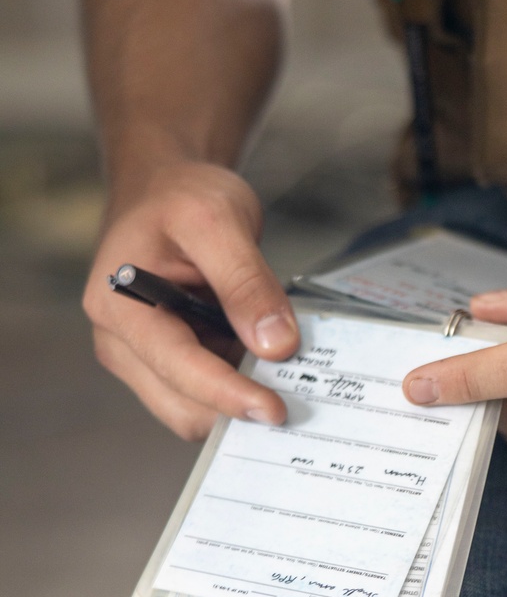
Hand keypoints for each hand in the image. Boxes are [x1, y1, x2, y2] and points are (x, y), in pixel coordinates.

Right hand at [83, 162, 298, 439]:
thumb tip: (276, 346)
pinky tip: (266, 364)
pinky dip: (237, 385)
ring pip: (194, 409)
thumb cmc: (180, 196)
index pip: (179, 369)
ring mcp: (140, 355)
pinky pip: (204, 392)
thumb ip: (247, 283)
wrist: (163, 186)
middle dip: (236, 406)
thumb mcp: (219, 221)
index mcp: (121, 307)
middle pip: (183, 407)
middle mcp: (121, 341)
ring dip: (238, 399)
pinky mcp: (164, 359)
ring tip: (285, 374)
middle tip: (296, 393)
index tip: (275, 411)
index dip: (229, 395)